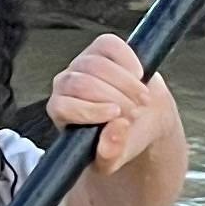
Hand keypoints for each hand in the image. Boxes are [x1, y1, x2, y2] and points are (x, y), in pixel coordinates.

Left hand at [46, 32, 175, 175]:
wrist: (143, 117)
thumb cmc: (121, 138)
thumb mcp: (114, 159)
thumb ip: (110, 154)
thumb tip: (116, 129)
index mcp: (61, 112)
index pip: (62, 106)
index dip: (89, 110)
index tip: (116, 116)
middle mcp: (66, 84)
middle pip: (81, 83)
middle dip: (114, 98)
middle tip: (135, 113)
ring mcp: (82, 62)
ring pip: (97, 64)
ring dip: (125, 83)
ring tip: (142, 100)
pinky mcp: (101, 47)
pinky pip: (110, 46)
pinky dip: (128, 60)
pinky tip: (139, 75)